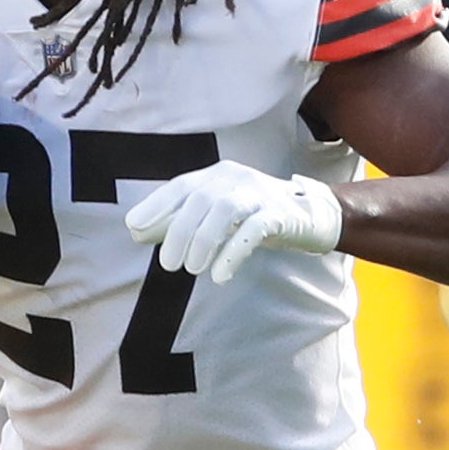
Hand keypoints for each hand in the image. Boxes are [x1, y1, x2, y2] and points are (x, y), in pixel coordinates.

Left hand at [124, 160, 344, 283]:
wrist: (314, 216)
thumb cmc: (258, 217)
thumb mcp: (219, 218)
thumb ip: (182, 222)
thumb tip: (138, 231)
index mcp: (219, 175)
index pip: (182, 186)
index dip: (156, 205)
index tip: (135, 227)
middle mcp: (237, 178)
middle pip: (199, 199)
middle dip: (178, 232)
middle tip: (168, 264)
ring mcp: (260, 194)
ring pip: (224, 210)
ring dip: (203, 240)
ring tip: (192, 269)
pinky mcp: (280, 214)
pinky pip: (253, 230)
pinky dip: (232, 252)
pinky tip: (219, 274)